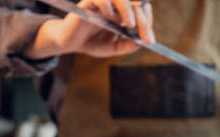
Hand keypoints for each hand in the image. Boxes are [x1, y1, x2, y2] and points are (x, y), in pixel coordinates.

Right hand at [24, 0, 154, 58]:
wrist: (70, 43)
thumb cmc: (91, 43)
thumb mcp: (112, 48)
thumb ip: (126, 46)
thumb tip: (140, 43)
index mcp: (124, 13)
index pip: (141, 11)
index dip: (148, 24)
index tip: (149, 41)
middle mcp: (116, 6)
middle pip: (135, 4)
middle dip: (143, 20)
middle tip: (145, 37)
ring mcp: (103, 3)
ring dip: (128, 9)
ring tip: (129, 25)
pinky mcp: (89, 2)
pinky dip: (106, 3)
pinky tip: (108, 15)